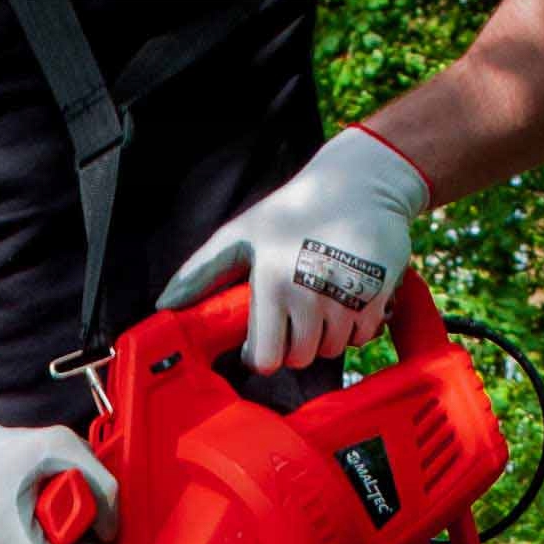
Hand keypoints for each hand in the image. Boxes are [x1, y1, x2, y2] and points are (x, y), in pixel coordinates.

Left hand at [157, 125, 430, 374]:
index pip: (265, 360)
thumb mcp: (243, 232)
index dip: (262, 353)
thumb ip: (202, 271)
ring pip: (331, 351)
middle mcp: (310, 295)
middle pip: (299, 360)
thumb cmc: (294, 210)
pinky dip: (355, 325)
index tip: (265, 337)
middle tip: (295, 313)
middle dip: (294, 345)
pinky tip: (348, 294)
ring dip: (324, 336)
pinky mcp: (379, 297)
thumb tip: (164, 305)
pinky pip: (362, 337)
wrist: (363, 183)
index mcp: (273, 284)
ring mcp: (348, 298)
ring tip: (322, 298)